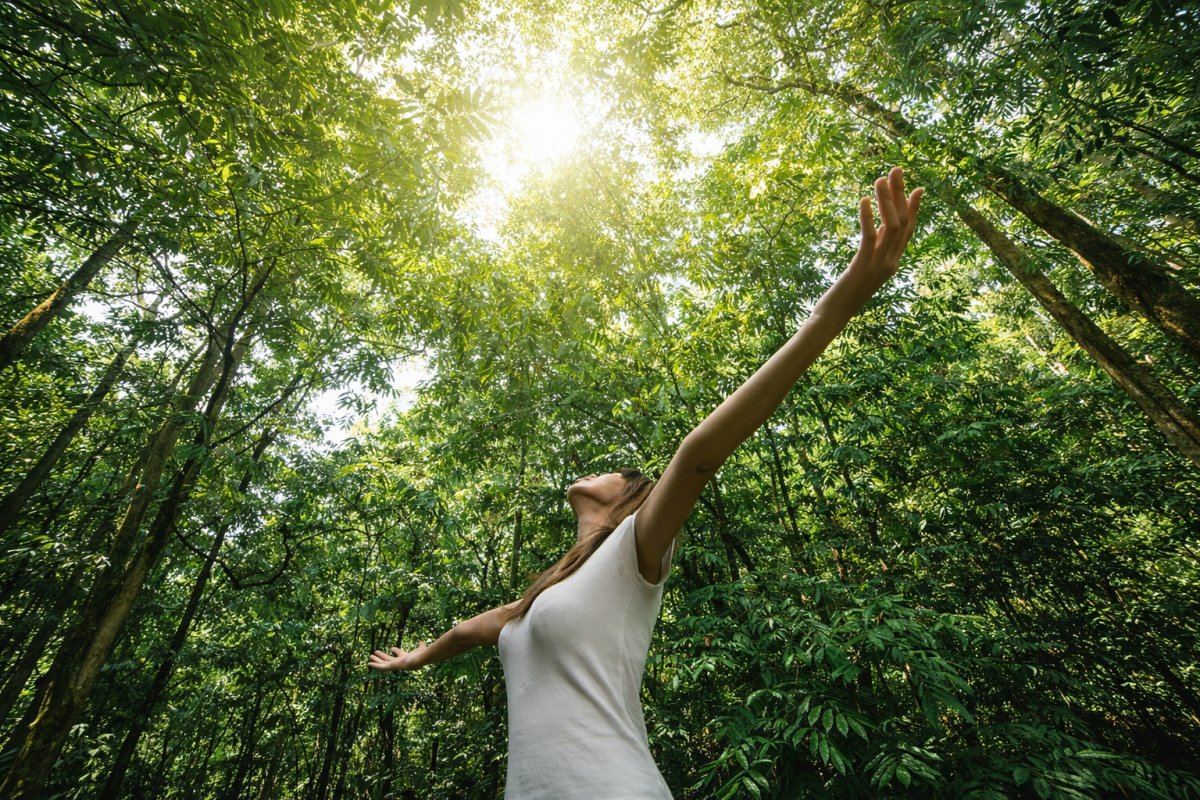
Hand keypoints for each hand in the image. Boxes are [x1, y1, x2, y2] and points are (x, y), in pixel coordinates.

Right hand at [368, 642, 426, 671]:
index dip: (396, 651)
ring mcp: (394, 665)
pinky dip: (375, 665)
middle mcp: (399, 662)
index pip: (399, 654)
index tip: (392, 648)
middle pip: (389, 659)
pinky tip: (369, 663)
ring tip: (370, 656)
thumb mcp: (421, 648)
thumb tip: (421, 642)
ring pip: (383, 663)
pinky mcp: (391, 667)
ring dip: (377, 660)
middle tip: (376, 652)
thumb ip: (421, 646)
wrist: (419, 660)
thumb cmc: (421, 655)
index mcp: (405, 658)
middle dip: (382, 656)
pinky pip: (381, 667)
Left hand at [846, 166, 923, 294]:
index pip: (909, 231)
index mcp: (893, 263)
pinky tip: (864, 200)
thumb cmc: (844, 293)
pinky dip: (868, 217)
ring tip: (879, 179)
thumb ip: (874, 250)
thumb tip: (880, 229)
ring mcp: (878, 265)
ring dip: (886, 200)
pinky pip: (870, 238)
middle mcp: (891, 263)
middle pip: (902, 222)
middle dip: (900, 194)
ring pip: (891, 227)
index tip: (917, 187)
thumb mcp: (863, 268)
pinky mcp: (862, 266)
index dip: (914, 208)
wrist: (833, 316)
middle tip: (896, 170)